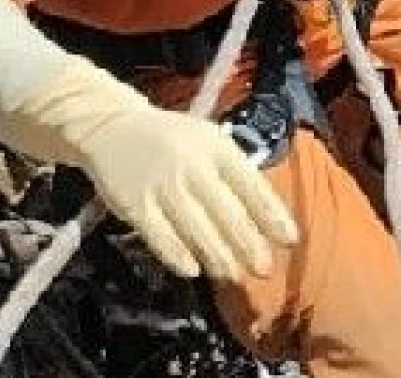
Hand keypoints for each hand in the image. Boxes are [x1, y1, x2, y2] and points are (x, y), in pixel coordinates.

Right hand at [0, 0, 298, 282]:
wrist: (111, 126)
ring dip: (218, 256)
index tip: (289, 239)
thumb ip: (234, 172)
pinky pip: (160, 237)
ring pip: (197, 229)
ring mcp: (162, 186)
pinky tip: (192, 270)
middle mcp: (193, 166)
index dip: (272, 214)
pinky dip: (178, 256)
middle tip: (263, 268)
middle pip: (227, 212)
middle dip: (248, 244)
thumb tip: (267, 213)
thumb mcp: (208, 141)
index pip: (252, 184)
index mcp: (216, 148)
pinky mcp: (135, 204)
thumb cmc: (171, 138)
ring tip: (233, 274)